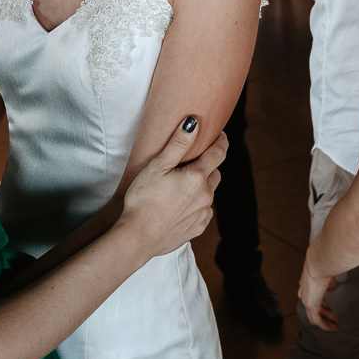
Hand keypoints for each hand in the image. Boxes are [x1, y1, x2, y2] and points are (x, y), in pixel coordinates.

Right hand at [118, 117, 225, 257]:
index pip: (218, 153)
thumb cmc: (143, 199)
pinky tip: (183, 205)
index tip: (221, 134)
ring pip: (209, 193)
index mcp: (197, 177)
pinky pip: (204, 211)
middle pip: (215, 173)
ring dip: (202, 186)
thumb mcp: (157, 166)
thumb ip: (178, 144)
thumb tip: (194, 123)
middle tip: (194, 161)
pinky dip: (198, 204)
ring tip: (184, 185)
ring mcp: (203, 214)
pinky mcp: (197, 228)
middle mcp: (206, 196)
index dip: (221, 141)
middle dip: (209, 165)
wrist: (138, 236)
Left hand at [298, 257, 339, 331]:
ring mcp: (306, 299)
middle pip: (314, 308)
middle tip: (334, 321)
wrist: (319, 263)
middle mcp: (304, 292)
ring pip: (315, 316)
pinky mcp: (310, 305)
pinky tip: (331, 329)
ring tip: (335, 328)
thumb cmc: (324, 265)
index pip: (313, 296)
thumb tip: (331, 288)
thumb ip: (329, 282)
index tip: (329, 308)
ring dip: (326, 323)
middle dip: (326, 315)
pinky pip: (316, 319)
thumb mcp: (327, 274)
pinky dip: (324, 325)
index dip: (322, 304)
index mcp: (307, 283)